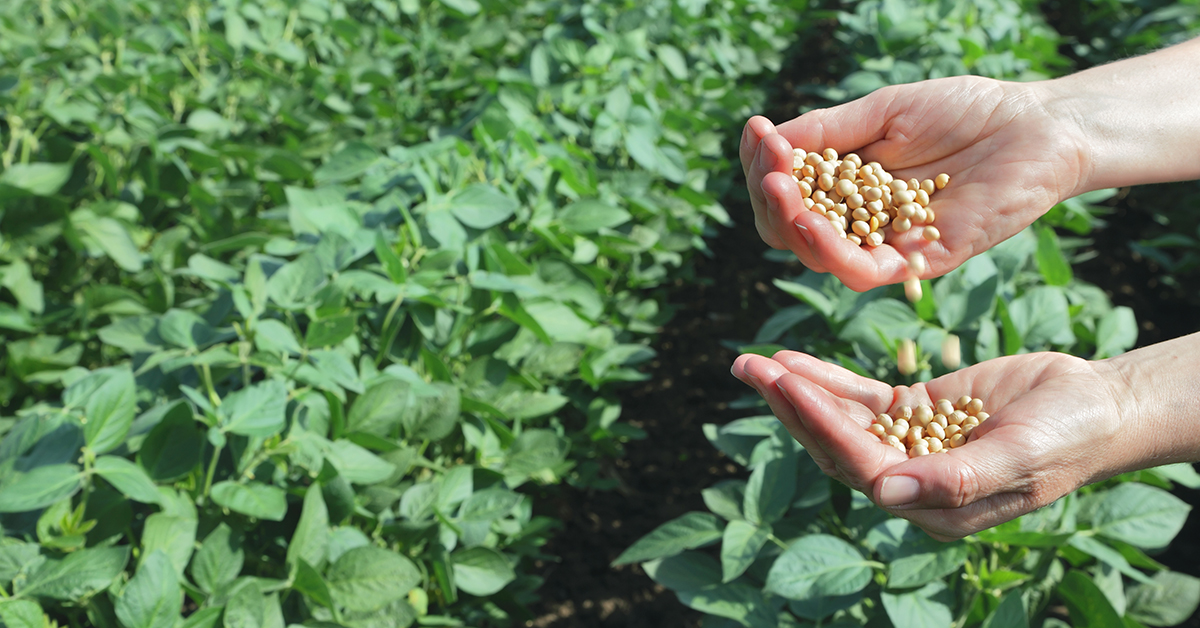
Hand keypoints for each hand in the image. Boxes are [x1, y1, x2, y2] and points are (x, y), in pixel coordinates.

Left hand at [729, 349, 1134, 540]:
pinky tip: (790, 359)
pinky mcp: (913, 412)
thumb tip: (885, 494)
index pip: (862, 467)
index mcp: (931, 505)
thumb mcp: (1019, 457)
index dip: (823, 427)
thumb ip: (956, 478)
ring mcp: (908, 445)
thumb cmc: (1068, 436)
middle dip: (790, 405)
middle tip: (747, 367)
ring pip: (840, 420)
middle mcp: (910, 480)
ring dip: (797, 391)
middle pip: (836, 445)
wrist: (1098, 405)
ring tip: (753, 361)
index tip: (788, 386)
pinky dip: (826, 379)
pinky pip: (860, 398)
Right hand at [739, 76, 1088, 290]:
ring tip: (780, 189)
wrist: (1040, 126)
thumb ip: (830, 129)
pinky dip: (831, 252)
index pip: (785, 191)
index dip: (763, 167)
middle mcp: (858, 220)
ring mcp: (886, 242)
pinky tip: (813, 221)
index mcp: (845, 185)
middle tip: (771, 166)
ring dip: (789, 224)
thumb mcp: (886, 110)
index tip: (758, 133)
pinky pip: (863, 271)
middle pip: (787, 228)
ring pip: (816, 254)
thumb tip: (767, 138)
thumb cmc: (968, 111)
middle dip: (768, 198)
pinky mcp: (919, 261)